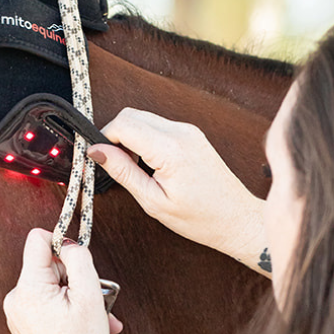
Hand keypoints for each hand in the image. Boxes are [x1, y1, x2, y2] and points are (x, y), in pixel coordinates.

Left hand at [3, 229, 121, 333]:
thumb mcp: (89, 297)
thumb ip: (79, 260)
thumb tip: (69, 244)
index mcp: (28, 288)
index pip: (38, 240)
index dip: (63, 243)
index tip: (81, 260)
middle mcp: (17, 299)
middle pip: (48, 266)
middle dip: (76, 278)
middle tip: (97, 300)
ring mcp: (19, 314)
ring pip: (52, 288)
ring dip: (78, 298)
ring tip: (96, 319)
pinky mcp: (25, 327)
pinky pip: (48, 306)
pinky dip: (68, 312)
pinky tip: (85, 327)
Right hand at [90, 108, 268, 274]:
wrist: (236, 218)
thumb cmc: (200, 217)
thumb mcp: (153, 201)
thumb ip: (123, 172)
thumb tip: (97, 152)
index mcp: (170, 149)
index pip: (123, 124)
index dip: (104, 139)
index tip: (99, 159)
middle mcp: (181, 132)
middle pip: (131, 114)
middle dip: (114, 136)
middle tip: (115, 165)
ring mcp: (188, 130)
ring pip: (143, 118)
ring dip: (129, 137)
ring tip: (134, 168)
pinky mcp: (191, 133)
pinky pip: (157, 126)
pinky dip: (144, 139)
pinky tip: (149, 164)